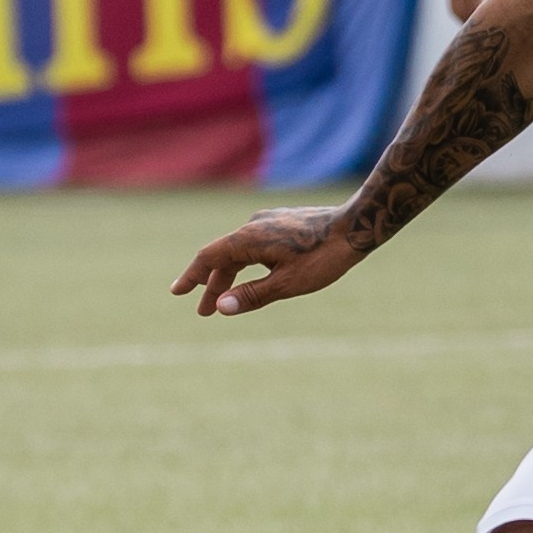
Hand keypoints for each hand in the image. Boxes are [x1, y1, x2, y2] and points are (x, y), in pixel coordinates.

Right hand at [172, 206, 359, 318]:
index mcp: (248, 239)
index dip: (191, 276)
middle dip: (212, 284)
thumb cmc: (324, 257)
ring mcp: (269, 221)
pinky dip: (247, 263)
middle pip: (223, 257)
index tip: (177, 292)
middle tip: (204, 311)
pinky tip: (253, 275)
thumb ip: (252, 295)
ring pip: (240, 251)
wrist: (356, 225)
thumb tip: (220, 307)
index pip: (209, 258)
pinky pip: (254, 244)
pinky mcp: (282, 222)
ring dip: (231, 275)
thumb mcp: (287, 284)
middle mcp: (254, 225)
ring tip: (226, 298)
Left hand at [446, 0, 511, 22]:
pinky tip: (494, 10)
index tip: (475, 25)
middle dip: (468, 22)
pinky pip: (476, 2)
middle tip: (483, 29)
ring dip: (476, 17)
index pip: (454, 5)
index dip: (463, 17)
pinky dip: (483, 9)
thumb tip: (481, 0)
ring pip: (466, 8)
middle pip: (457, 10)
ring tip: (490, 21)